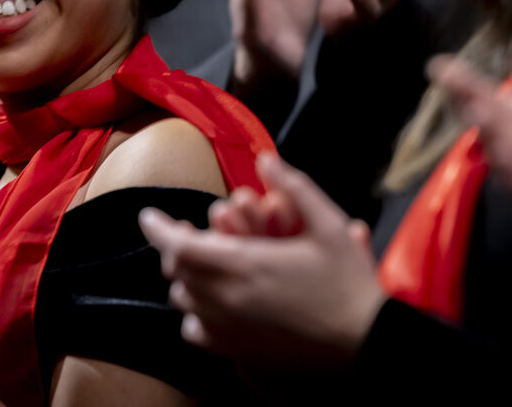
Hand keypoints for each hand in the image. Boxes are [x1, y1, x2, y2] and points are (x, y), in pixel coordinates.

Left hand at [139, 154, 385, 366]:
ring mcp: (230, 329)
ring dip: (186, 277)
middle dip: (176, 247)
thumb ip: (294, 187)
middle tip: (187, 233)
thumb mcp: (329, 224)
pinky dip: (196, 313)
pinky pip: (196, 331)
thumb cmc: (347, 282)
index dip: (158, 228)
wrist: (364, 341)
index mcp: (244, 264)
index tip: (147, 214)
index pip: (179, 245)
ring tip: (202, 264)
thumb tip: (265, 159)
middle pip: (177, 270)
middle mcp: (227, 299)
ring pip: (184, 300)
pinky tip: (213, 303)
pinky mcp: (238, 352)